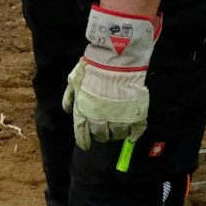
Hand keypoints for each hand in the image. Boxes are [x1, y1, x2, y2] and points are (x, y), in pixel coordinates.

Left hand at [61, 6, 159, 150]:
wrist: (116, 61)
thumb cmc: (92, 68)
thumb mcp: (73, 80)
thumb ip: (69, 97)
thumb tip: (68, 111)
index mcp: (84, 112)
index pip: (82, 134)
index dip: (84, 141)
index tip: (86, 145)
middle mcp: (101, 120)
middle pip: (101, 136)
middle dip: (101, 135)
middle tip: (103, 131)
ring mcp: (119, 119)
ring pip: (118, 135)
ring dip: (116, 134)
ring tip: (116, 128)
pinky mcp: (135, 115)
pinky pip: (136, 131)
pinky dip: (134, 136)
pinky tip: (132, 137)